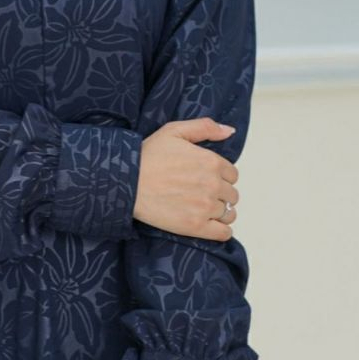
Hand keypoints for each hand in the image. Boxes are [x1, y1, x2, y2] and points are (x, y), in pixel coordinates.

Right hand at [133, 117, 238, 240]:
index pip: (232, 174)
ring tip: (203, 210)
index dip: (220, 176)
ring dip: (221, 212)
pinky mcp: (196, 226)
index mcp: (211, 162)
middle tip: (200, 194)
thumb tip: (229, 131)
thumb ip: (205, 127)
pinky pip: (223, 233)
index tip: (206, 179)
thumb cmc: (147, 156)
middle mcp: (213, 185)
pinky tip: (209, 225)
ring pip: (230, 213)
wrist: (126, 181)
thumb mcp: (174, 131)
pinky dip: (221, 230)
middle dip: (220, 194)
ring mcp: (205, 207)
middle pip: (232, 194)